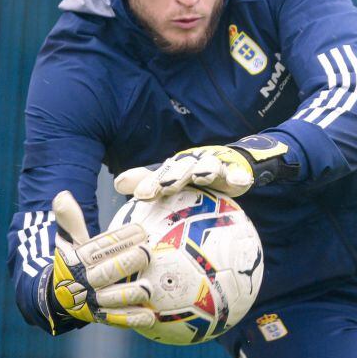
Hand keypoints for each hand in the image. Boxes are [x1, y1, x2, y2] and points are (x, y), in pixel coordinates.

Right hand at [46, 190, 154, 330]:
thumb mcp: (70, 240)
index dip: (119, 239)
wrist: (60, 295)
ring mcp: (94, 301)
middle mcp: (85, 281)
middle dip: (127, 262)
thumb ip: (71, 220)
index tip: (140, 229)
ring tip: (149, 286)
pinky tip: (150, 316)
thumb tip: (62, 195)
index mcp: (78, 260)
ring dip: (130, 293)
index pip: (99, 248)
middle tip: (147, 251)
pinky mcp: (102, 317)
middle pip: (106, 272)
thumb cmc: (74, 260)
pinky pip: (118, 319)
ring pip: (113, 298)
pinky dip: (133, 318)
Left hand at [114, 135, 294, 199]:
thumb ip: (148, 181)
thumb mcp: (172, 180)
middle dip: (174, 175)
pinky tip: (239, 182)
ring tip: (201, 177)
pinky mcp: (237, 172)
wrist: (230, 165)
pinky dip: (239, 176)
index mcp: (176, 167)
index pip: (161, 173)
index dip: (151, 182)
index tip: (141, 195)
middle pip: (183, 166)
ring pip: (210, 164)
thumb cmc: (195, 177)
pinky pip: (239, 173)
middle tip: (165, 187)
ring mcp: (217, 165)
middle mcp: (194, 162)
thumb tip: (117, 183)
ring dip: (205, 169)